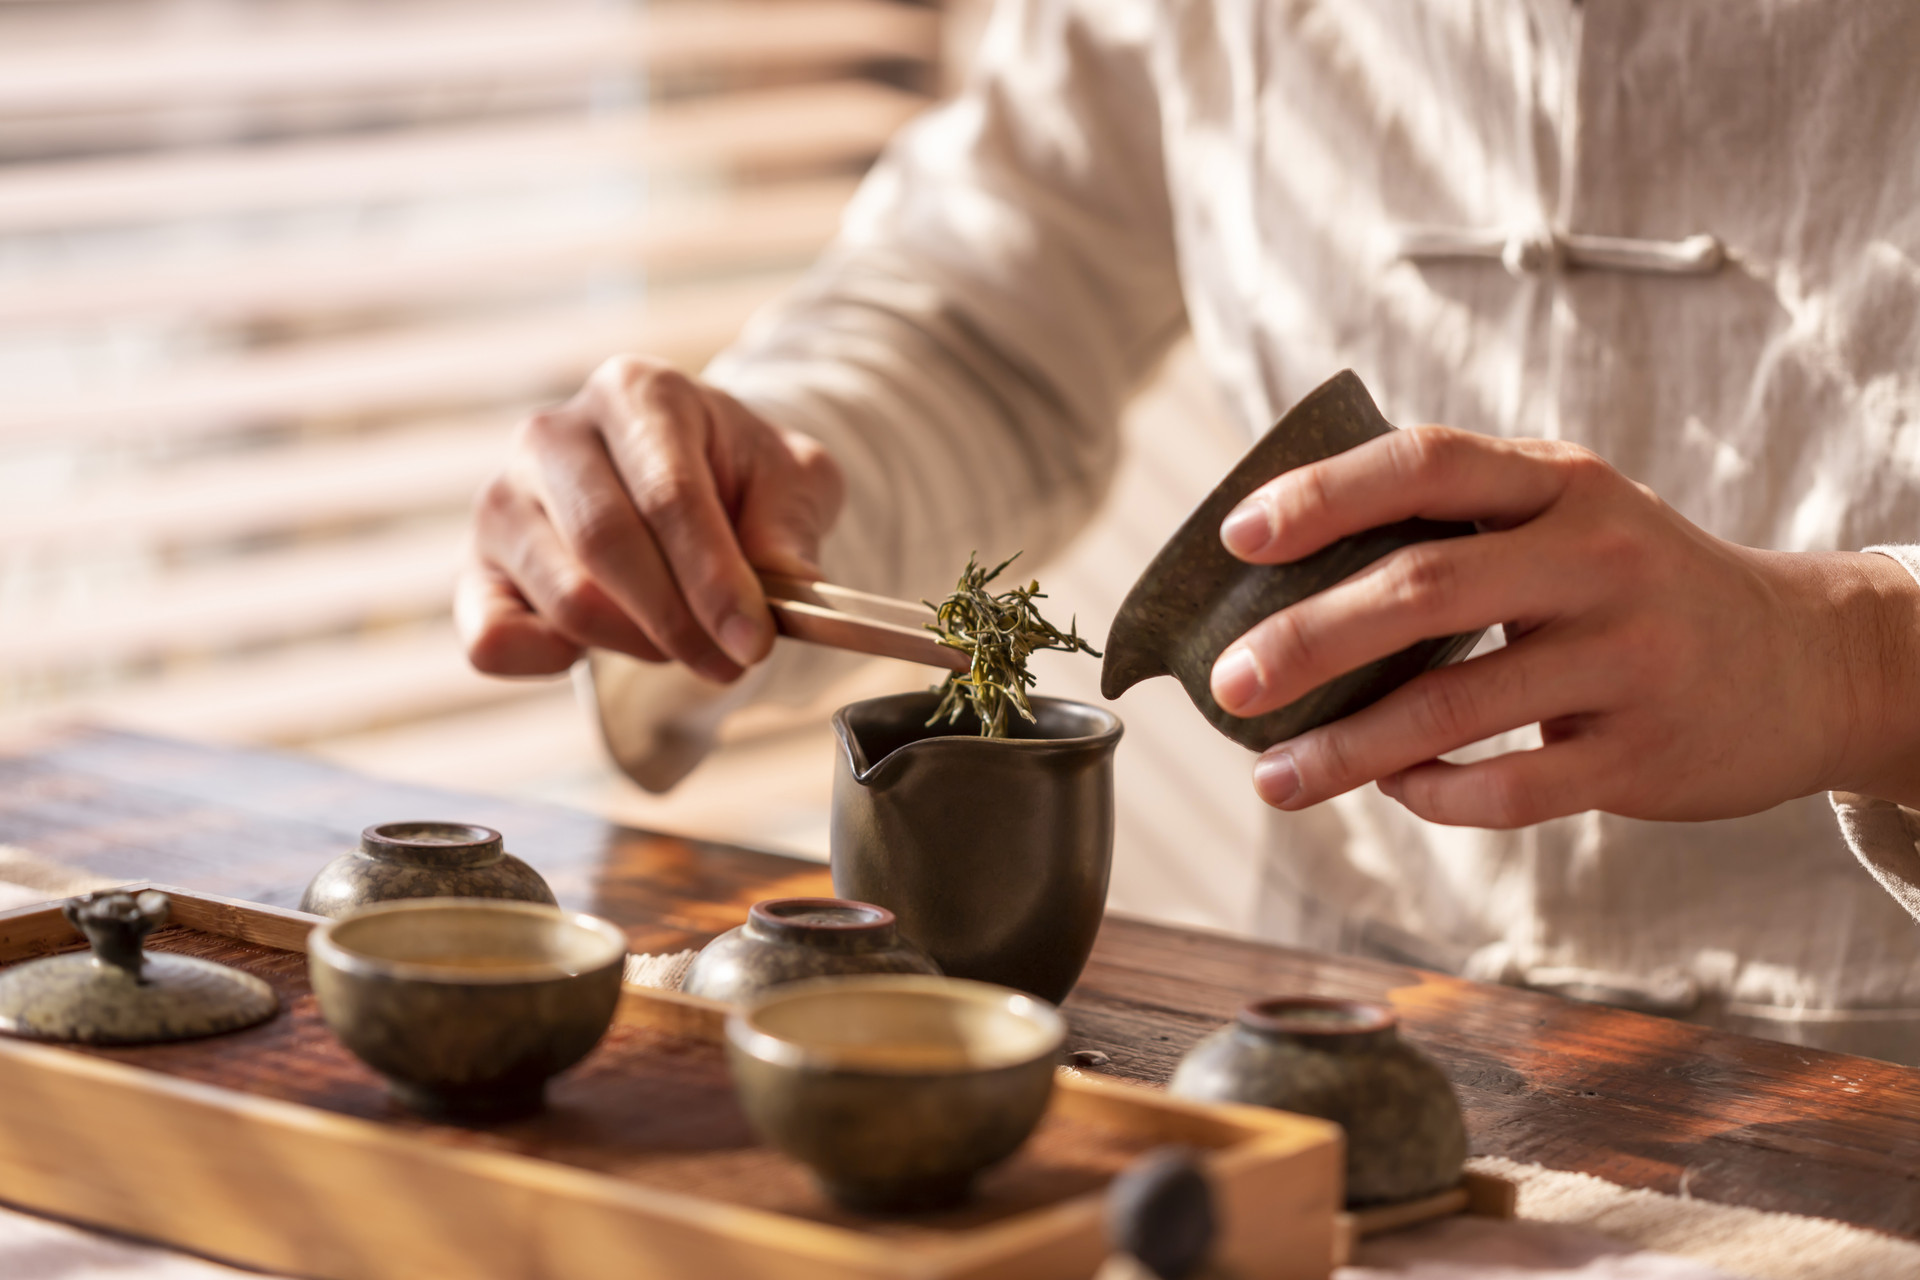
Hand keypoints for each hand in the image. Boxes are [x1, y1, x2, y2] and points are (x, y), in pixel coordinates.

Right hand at [457, 356, 843, 679]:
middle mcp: (553, 434)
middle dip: (679, 621)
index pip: (668, 495)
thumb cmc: (736, 477)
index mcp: (636, 393)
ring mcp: (503, 499)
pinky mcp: (476, 566)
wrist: (687, 478)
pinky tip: (602, 650)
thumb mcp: (791, 481)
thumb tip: (789, 586)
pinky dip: (548, 662)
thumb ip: (791, 526)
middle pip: (608, 545)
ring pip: (565, 597)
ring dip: (637, 644)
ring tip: (688, 645)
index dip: (713, 578)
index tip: (753, 641)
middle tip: (730, 661)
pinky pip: (491, 637)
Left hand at [1208, 426, 1919, 824]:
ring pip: (1454, 707)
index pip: (1426, 462)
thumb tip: (1281, 584)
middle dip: (1309, 639)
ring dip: (1346, 749)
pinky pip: (1511, 787)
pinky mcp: (1642, 752)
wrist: (1804, 661)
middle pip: (1424, 588)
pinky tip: (1393, 791)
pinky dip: (1435, 794)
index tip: (1237, 537)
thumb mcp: (1567, 521)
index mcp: (1561, 484)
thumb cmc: (1635, 587)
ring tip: (1270, 779)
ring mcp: (1627, 657)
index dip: (1323, 495)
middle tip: (1228, 685)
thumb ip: (1456, 528)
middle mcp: (1598, 557)